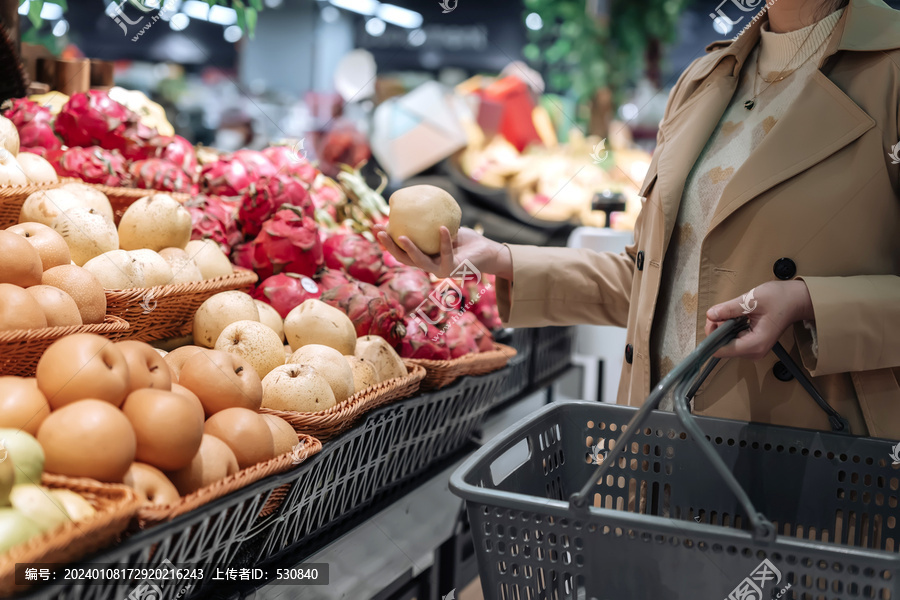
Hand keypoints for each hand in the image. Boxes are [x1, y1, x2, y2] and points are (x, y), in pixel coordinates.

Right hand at [373, 225, 512, 279]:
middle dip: (389, 247)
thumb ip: (429, 220)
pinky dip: (444, 240)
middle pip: (403, 258)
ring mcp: (439, 270)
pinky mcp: (453, 269)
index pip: (400, 250)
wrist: (486, 252)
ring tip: (401, 236)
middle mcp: (428, 265)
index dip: (386, 241)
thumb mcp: (444, 226)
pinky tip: (442, 227)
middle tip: (379, 232)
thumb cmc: (464, 239)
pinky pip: (446, 253)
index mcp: (423, 256)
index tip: (375, 227)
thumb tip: (413, 201)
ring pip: (420, 262)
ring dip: (410, 250)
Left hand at [705, 280, 813, 359]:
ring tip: (731, 312)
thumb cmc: (780, 298)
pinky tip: (736, 317)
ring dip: (723, 328)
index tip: (713, 318)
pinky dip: (730, 329)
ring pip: (726, 343)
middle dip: (717, 329)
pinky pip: (733, 340)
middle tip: (721, 311)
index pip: (721, 350)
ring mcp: (754, 350)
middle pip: (722, 347)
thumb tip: (710, 314)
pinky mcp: (753, 345)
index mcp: (755, 344)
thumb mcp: (752, 300)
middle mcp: (754, 352)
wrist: (798, 300)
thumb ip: (729, 309)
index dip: (712, 335)